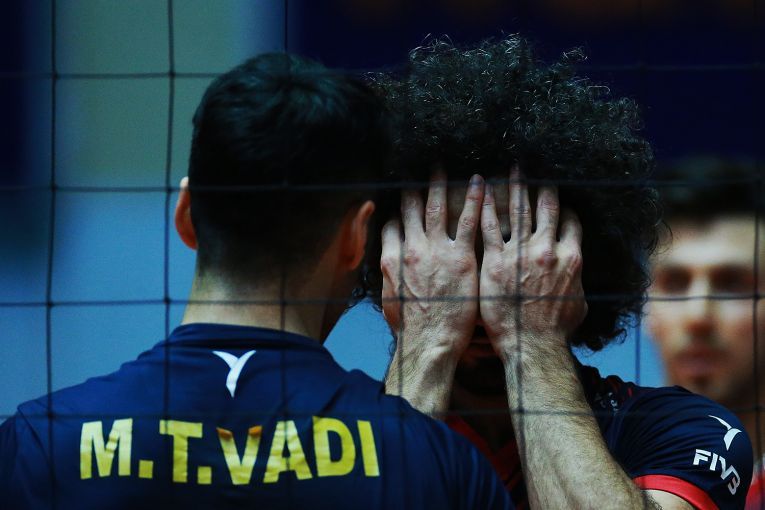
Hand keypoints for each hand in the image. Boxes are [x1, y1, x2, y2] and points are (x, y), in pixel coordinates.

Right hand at [381, 172, 483, 362]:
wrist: (428, 345)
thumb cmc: (412, 331)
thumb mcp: (391, 302)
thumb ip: (392, 280)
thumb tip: (390, 273)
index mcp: (392, 260)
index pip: (391, 226)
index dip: (397, 211)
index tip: (402, 201)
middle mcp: (410, 250)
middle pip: (410, 209)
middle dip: (415, 188)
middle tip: (420, 170)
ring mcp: (435, 251)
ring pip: (435, 208)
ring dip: (439, 184)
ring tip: (441, 167)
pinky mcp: (461, 257)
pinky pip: (467, 220)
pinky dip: (473, 199)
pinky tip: (479, 183)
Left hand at [478, 169, 586, 361]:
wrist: (531, 346)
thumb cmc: (555, 331)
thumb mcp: (579, 304)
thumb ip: (577, 281)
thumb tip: (578, 274)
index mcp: (570, 258)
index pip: (571, 221)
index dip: (565, 205)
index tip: (559, 195)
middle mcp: (547, 250)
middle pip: (546, 208)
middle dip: (542, 185)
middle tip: (536, 168)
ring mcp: (520, 254)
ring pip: (519, 210)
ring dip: (516, 186)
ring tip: (513, 169)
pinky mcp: (495, 261)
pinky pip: (489, 227)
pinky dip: (485, 206)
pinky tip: (481, 191)